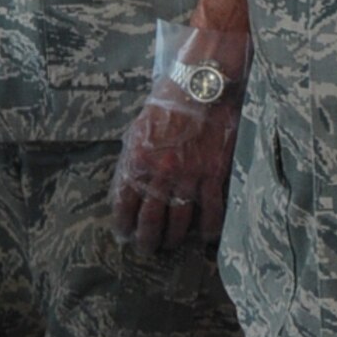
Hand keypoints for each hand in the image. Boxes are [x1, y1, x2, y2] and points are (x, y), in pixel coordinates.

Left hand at [109, 24, 250, 254]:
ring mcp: (188, 177)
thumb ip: (134, 159)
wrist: (199, 86)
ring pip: (180, 221)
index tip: (124, 234)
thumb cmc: (166, 104)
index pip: (124, 202)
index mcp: (137, 161)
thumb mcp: (138, 130)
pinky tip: (206, 238)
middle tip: (147, 250)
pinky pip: (212, 211)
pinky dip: (209, 229)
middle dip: (147, 239)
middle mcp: (160, 174)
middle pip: (151, 219)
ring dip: (174, 238)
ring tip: (171, 246)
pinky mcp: (213, 174)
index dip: (123, 222)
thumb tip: (128, 185)